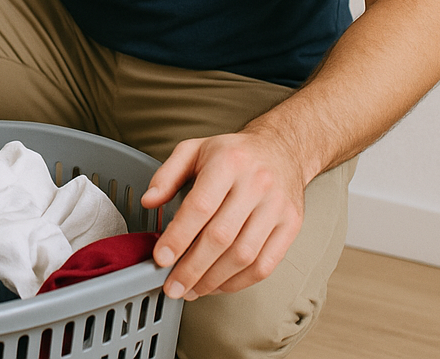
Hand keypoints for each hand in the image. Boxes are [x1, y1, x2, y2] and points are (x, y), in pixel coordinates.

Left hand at [140, 131, 305, 299]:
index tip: (161, 258)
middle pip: (221, 236)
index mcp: (228, 162)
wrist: (281, 149)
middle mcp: (256, 184)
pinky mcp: (291, 226)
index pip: (200, 206)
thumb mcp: (194, 150)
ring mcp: (276, 207)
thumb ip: (167, 174)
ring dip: (214, 279)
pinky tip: (218, 285)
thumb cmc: (232, 153)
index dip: (178, 236)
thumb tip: (148, 201)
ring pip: (243, 255)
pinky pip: (265, 264)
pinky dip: (239, 282)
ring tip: (192, 289)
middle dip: (192, 267)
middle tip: (172, 286)